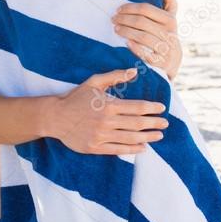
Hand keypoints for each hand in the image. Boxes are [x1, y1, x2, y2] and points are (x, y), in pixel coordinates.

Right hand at [50, 68, 167, 154]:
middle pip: (137, 124)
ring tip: (159, 135)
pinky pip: (119, 150)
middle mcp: (106, 121)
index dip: (152, 108)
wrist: (55, 117)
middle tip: (165, 123)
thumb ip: (114, 76)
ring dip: (148, 137)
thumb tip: (134, 71)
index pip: (137, 107)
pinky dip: (133, 149)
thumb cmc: (75, 98)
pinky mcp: (96, 147)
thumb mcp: (93, 82)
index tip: (162, 109)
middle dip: (154, 123)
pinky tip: (143, 147)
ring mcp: (101, 136)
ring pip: (131, 138)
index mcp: (108, 105)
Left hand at [113, 0, 181, 79]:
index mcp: (170, 20)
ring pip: (142, 37)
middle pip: (141, 22)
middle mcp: (170, 34)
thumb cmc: (166, 30)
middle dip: (124, 19)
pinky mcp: (161, 63)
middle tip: (113, 19)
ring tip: (116, 29)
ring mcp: (166, 49)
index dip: (129, 8)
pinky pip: (145, 54)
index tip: (118, 9)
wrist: (174, 58)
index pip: (146, 9)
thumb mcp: (170, 13)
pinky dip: (134, 47)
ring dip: (125, 32)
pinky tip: (125, 42)